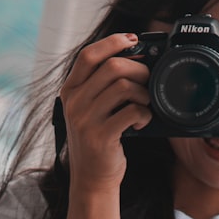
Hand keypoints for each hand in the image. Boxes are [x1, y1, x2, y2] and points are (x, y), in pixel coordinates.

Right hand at [58, 33, 151, 192]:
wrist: (91, 179)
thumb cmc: (98, 138)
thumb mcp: (90, 109)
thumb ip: (102, 85)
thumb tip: (135, 57)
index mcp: (70, 91)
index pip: (88, 55)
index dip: (112, 42)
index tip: (132, 39)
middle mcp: (74, 102)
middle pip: (112, 67)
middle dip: (139, 69)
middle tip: (148, 81)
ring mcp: (85, 120)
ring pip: (124, 86)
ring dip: (144, 93)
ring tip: (145, 104)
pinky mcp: (100, 136)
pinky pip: (132, 111)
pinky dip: (145, 114)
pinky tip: (142, 122)